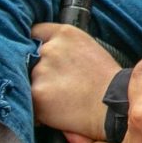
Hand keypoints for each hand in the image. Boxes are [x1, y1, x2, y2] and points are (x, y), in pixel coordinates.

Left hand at [31, 23, 120, 139]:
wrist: (113, 106)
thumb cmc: (105, 79)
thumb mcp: (87, 47)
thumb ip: (63, 44)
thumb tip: (39, 49)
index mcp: (64, 33)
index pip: (35, 32)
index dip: (35, 45)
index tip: (38, 54)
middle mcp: (50, 48)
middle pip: (30, 58)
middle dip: (39, 70)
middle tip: (59, 84)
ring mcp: (41, 70)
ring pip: (28, 80)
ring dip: (39, 89)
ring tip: (60, 98)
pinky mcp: (37, 93)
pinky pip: (28, 100)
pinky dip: (37, 108)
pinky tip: (54, 110)